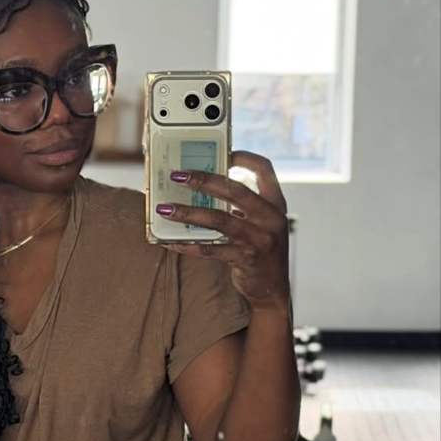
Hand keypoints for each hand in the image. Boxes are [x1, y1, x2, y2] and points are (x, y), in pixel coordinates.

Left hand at [156, 150, 290, 311]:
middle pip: (234, 191)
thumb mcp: (260, 223)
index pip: (264, 169)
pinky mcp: (244, 258)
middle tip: (178, 176)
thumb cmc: (261, 250)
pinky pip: (209, 249)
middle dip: (203, 180)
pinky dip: (186, 244)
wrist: (272, 289)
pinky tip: (168, 241)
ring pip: (218, 220)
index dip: (243, 157)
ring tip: (165, 208)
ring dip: (188, 213)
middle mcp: (270, 218)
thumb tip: (204, 186)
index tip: (223, 152)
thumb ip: (242, 205)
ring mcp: (259, 239)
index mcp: (275, 204)